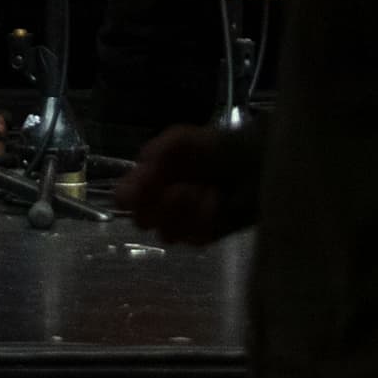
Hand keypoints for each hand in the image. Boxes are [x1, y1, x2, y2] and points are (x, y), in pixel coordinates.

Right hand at [115, 124, 235, 244]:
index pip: (125, 197)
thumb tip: (141, 167)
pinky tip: (215, 200)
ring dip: (186, 211)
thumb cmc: (214, 148)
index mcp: (149, 181)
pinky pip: (195, 237)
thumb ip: (159, 150)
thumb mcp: (181, 140)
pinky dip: (206, 217)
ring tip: (205, 190)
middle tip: (176, 191)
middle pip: (142, 221)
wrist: (252, 162)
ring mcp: (181, 223)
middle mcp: (159, 204)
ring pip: (167, 233)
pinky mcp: (204, 235)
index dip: (130, 196)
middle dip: (158, 207)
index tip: (141, 190)